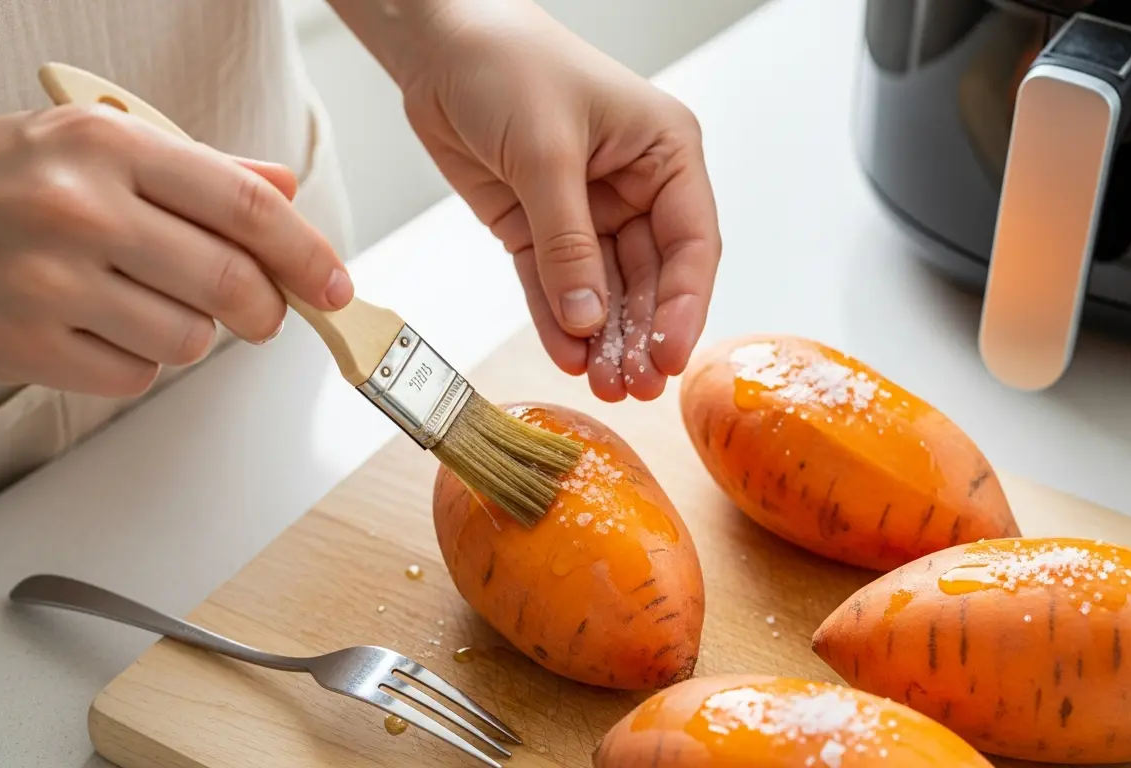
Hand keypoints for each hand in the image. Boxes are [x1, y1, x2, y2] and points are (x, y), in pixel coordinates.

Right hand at [0, 106, 352, 396]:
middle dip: (267, 309)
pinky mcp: (27, 346)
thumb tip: (285, 190)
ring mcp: (49, 282)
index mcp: (110, 144)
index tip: (335, 284)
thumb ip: (202, 170)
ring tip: (146, 301)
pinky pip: (135, 376)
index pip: (247, 207)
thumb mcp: (102, 143)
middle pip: (231, 284)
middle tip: (263, 311)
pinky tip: (103, 326)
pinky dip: (137, 360)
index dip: (308, 254)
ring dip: (193, 332)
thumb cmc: (9, 178)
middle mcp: (80, 209)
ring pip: (190, 339)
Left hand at [398, 0, 720, 400]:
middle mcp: (635, 188)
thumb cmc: (508, 61)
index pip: (691, 241)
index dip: (684, 304)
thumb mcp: (545, 149)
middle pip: (652, 277)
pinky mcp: (540, 229)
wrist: (439, 43)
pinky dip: (558, 322)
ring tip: (604, 387)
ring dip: (604, 340)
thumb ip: (567, 240)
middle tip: (635, 388)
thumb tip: (587, 317)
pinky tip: (568, 358)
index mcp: (664, 153)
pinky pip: (555, 285)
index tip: (668, 354)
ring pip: (605, 290)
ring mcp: (588, 213)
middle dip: (642, 334)